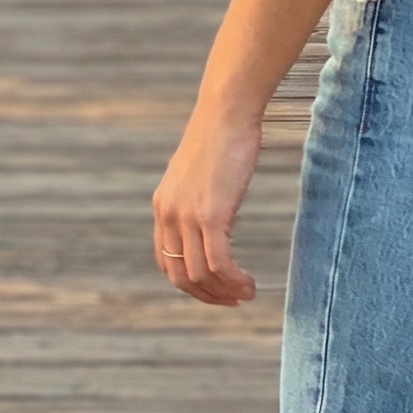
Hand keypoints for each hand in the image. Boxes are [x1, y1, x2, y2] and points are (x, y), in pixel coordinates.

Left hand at [152, 98, 261, 306]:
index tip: (215, 290)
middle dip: (207, 295)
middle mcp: (167, 214)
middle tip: (234, 299)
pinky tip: (250, 282)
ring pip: (199, 274)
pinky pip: (218, 263)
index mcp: (162, 207)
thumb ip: (197, 199)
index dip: (189, 284)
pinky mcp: (210, 214)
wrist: (226, 113)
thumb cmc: (220, 139)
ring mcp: (187, 216)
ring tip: (248, 292)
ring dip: (225, 291)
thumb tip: (212, 217)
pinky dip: (234, 280)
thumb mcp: (199, 175)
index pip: (165, 261)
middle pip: (179, 275)